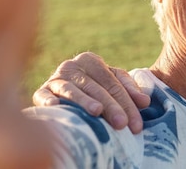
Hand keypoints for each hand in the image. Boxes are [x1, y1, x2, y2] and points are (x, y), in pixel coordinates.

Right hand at [33, 52, 149, 133]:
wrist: (58, 90)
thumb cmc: (92, 87)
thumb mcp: (111, 84)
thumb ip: (128, 90)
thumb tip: (145, 102)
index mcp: (91, 60)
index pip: (113, 83)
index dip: (127, 103)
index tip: (136, 123)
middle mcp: (72, 66)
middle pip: (96, 88)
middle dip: (111, 107)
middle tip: (122, 123)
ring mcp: (55, 78)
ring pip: (72, 90)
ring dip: (84, 100)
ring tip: (97, 111)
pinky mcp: (40, 91)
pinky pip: (43, 95)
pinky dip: (49, 100)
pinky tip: (55, 106)